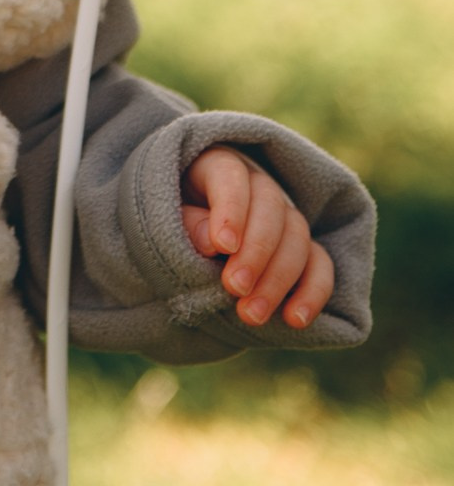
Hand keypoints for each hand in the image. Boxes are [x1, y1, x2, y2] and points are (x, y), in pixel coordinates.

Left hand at [181, 145, 334, 329]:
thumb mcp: (165, 214)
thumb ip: (187, 224)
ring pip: (298, 238)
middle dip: (255, 252)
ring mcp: (285, 216)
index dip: (231, 210)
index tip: (222, 247)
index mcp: (218, 165)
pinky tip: (295, 320)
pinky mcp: (303, 248)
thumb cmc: (168, 219)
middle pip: (271, 209)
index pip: (231, 178)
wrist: (189, 238)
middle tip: (234, 288)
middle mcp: (259, 186)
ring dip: (278, 280)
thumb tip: (213, 242)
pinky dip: (313, 292)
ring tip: (251, 315)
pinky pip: (320, 264)